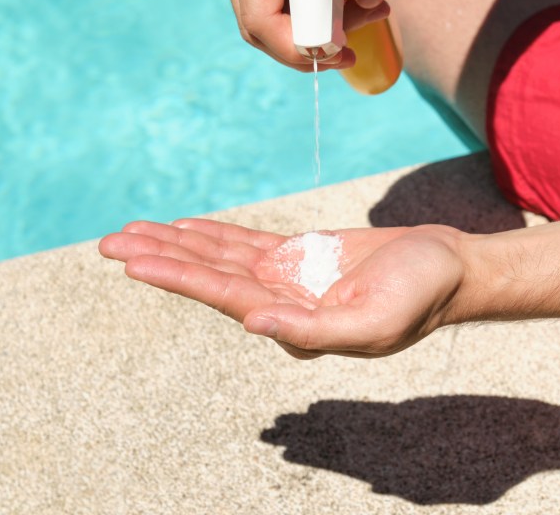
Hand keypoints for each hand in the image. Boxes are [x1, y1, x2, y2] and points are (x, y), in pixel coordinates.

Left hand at [98, 219, 466, 358]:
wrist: (451, 266)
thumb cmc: (421, 295)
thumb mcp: (375, 321)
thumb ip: (313, 330)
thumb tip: (252, 323)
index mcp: (297, 326)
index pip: (226, 297)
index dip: (180, 276)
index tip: (135, 261)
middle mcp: (285, 304)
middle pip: (211, 278)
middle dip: (161, 259)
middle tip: (109, 244)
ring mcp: (291, 280)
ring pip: (222, 260)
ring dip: (178, 245)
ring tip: (130, 233)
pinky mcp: (303, 256)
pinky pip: (248, 245)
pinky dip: (215, 236)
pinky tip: (185, 228)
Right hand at [209, 0, 393, 70]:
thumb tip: (366, 4)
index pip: (259, 16)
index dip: (296, 47)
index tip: (339, 53)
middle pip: (256, 25)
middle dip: (306, 44)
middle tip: (353, 47)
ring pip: (261, 18)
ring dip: (310, 30)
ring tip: (364, 11)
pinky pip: (268, 2)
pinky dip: (305, 13)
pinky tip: (346, 2)